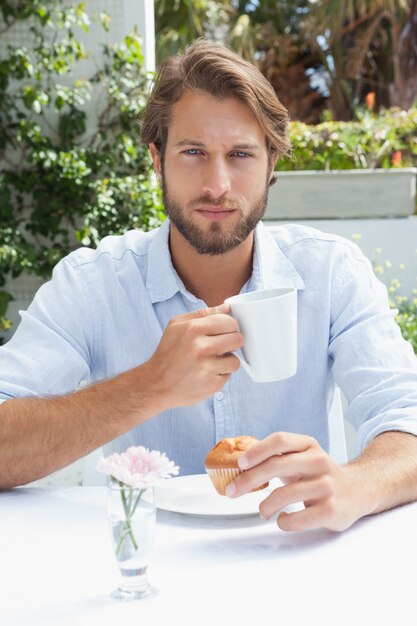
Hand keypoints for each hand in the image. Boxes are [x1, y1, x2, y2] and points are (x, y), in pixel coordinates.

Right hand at [148, 303, 242, 408]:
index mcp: (193, 329)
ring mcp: (206, 367)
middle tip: (221, 346)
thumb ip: (203, 314)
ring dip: (227, 360)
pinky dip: (221, 374)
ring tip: (213, 360)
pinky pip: (229, 375)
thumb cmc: (167, 352)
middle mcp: (200, 347)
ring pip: (236, 360)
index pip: (229, 321)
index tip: (223, 331)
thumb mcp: (176, 325)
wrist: (157, 384)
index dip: (229, 326)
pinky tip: (207, 372)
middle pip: (237, 339)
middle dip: (232, 342)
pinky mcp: (211, 384)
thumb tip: (227, 308)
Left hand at [225, 432, 363, 531]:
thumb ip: (276, 457)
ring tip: (263, 511)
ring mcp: (327, 486)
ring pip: (284, 495)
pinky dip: (283, 521)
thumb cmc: (320, 474)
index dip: (257, 451)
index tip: (240, 464)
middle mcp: (319, 461)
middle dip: (249, 480)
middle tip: (234, 490)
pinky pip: (298, 518)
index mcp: (309, 445)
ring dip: (265, 506)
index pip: (280, 440)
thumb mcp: (302, 457)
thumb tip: (240, 463)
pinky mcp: (331, 510)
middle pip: (277, 466)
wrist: (358, 490)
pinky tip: (282, 519)